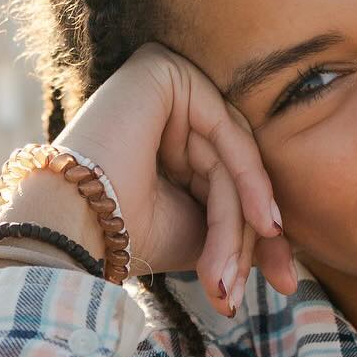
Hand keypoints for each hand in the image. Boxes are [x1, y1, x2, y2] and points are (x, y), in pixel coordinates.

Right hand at [3, 42, 296, 313]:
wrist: (70, 231)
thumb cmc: (125, 237)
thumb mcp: (201, 232)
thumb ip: (242, 222)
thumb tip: (285, 248)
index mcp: (172, 137)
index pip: (234, 178)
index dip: (262, 234)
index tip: (286, 282)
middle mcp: (170, 104)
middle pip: (237, 166)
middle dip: (256, 233)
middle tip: (277, 284)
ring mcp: (167, 83)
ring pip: (234, 155)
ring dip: (242, 222)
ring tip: (232, 274)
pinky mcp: (163, 72)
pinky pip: (226, 128)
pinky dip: (249, 180)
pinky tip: (263, 222)